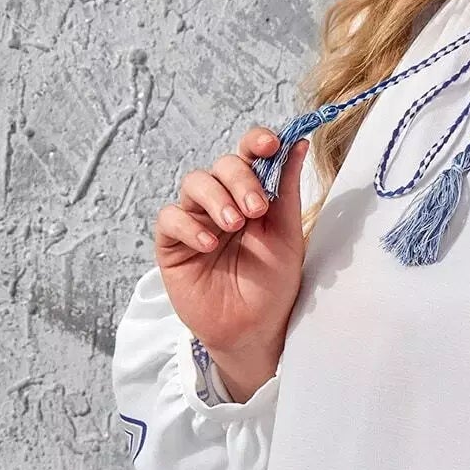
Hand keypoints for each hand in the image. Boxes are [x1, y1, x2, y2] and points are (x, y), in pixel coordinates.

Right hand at [153, 125, 309, 359]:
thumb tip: (299, 143)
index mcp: (251, 195)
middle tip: (256, 208)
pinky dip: (190, 226)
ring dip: (216, 198)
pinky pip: (170, 218)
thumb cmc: (272, 283)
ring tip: (234, 224)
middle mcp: (222, 201)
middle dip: (240, 179)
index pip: (249, 154)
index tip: (270, 143)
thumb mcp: (286, 235)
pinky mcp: (172, 243)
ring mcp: (196, 220)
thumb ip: (287, 190)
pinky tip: (209, 245)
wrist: (255, 328)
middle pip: (222, 165)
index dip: (256, 141)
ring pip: (194, 183)